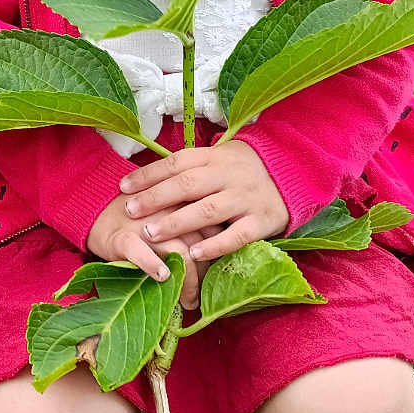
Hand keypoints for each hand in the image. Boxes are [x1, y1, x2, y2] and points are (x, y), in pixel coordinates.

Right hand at [87, 200, 219, 310]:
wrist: (95, 208)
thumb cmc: (139, 216)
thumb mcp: (168, 212)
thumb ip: (191, 225)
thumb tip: (217, 257)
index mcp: (182, 201)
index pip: (213, 230)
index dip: (217, 257)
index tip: (216, 277)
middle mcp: (167, 209)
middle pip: (199, 244)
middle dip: (205, 274)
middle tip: (203, 297)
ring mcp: (144, 223)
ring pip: (178, 252)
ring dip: (187, 281)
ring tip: (189, 302)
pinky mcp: (121, 236)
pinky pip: (140, 251)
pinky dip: (152, 265)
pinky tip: (162, 277)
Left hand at [117, 141, 288, 261]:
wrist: (291, 173)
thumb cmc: (240, 169)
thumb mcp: (216, 159)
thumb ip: (188, 169)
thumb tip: (144, 179)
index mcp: (213, 157)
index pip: (175, 163)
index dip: (148, 174)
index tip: (123, 187)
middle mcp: (228, 175)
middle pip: (187, 185)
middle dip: (155, 199)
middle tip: (129, 211)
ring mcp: (246, 198)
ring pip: (207, 210)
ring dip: (177, 222)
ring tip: (151, 233)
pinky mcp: (262, 221)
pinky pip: (237, 236)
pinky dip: (214, 245)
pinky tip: (193, 255)